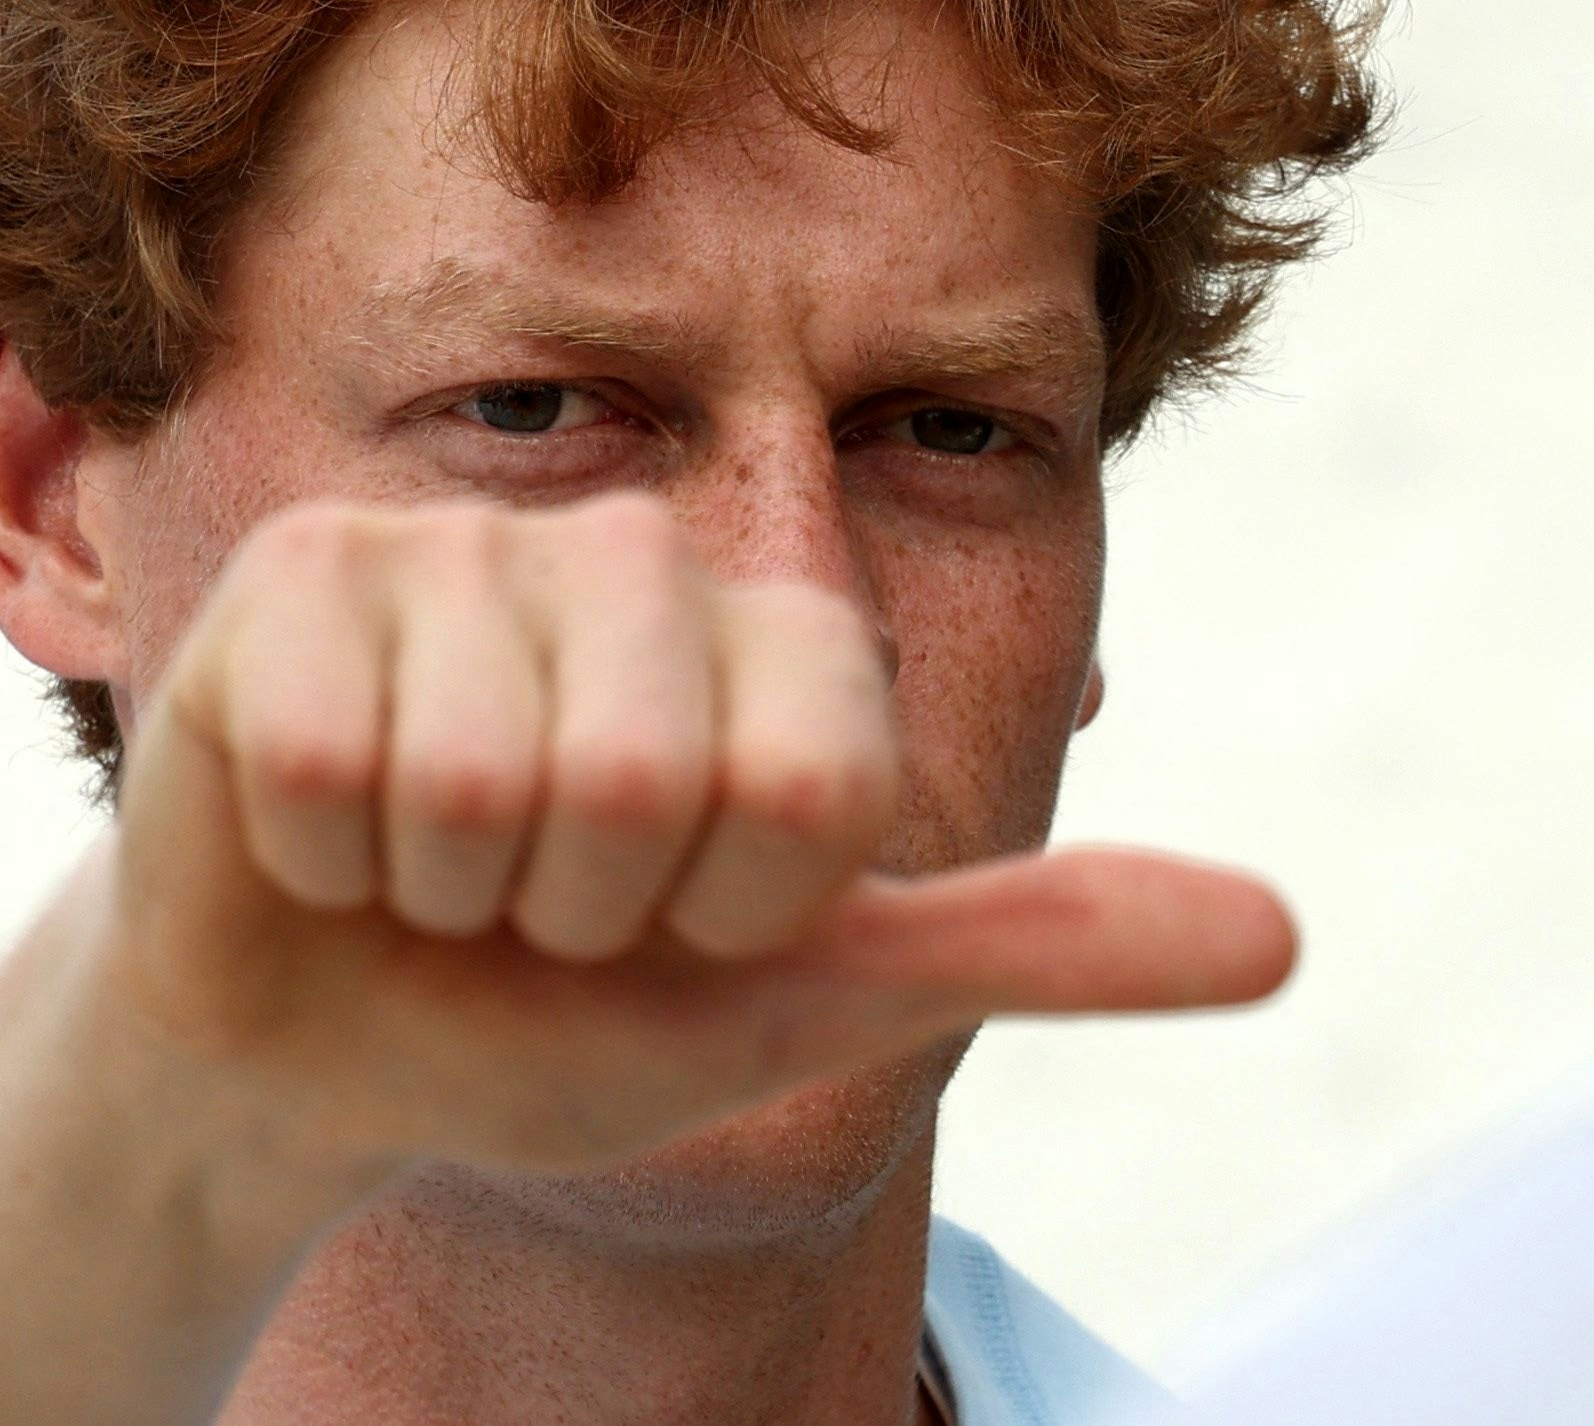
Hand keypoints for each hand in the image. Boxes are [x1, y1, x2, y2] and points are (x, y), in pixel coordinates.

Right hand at [92, 493, 1293, 1182]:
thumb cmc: (562, 1018)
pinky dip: (315, 854)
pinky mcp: (305, 568)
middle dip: (570, 913)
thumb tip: (1288, 941)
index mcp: (791, 639)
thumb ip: (1040, 949)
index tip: (679, 916)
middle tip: (534, 899)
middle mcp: (643, 554)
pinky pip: (322, 757)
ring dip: (438, 892)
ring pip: (475, 777)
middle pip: (641, 781)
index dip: (729, 918)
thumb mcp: (811, 998)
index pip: (810, 800)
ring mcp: (468, 543)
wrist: (317, 1050)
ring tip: (426, 865)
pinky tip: (317, 827)